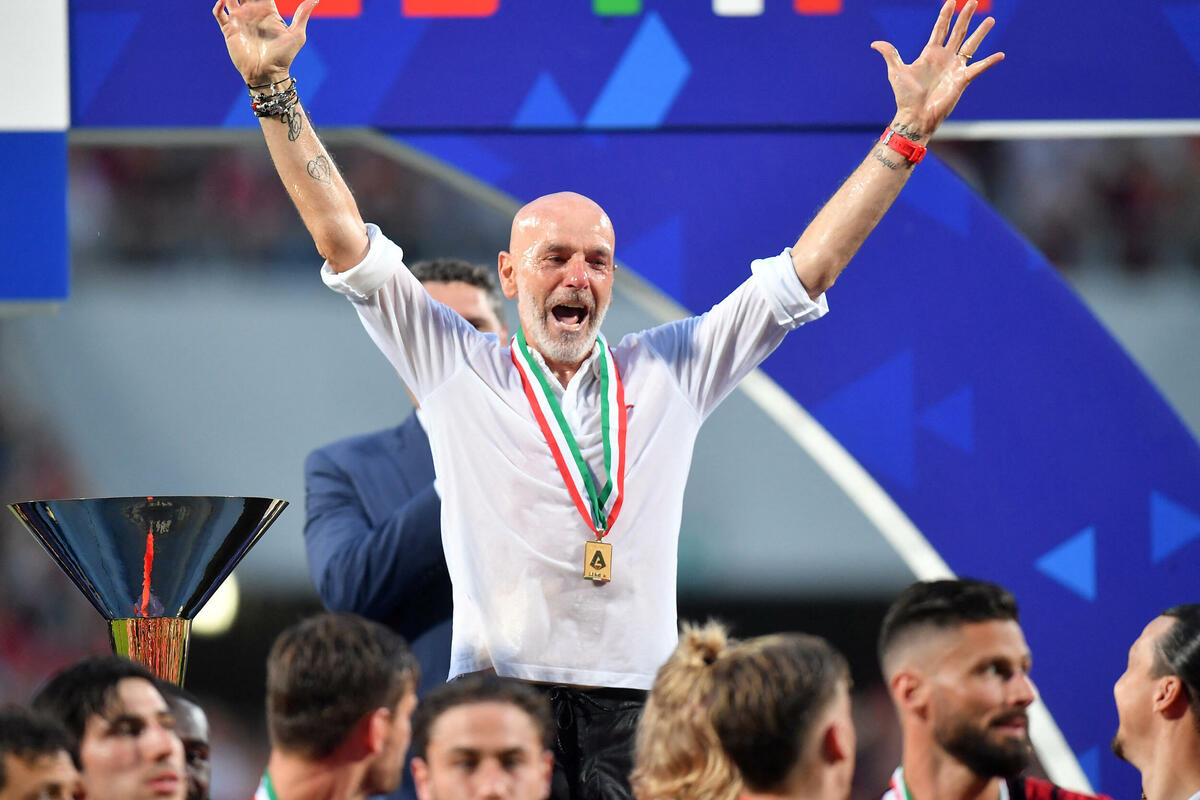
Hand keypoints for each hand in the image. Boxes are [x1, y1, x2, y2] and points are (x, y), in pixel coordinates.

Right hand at [213, 0, 318, 85]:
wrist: (267, 75)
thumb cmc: (284, 57)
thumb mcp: (296, 35)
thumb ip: (302, 15)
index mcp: (268, 12)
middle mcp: (253, 14)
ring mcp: (240, 21)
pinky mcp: (229, 30)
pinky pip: (219, 13)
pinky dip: (218, 5)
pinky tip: (223, 2)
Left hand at [871, 0, 1003, 140]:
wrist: (915, 116)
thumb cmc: (905, 96)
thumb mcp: (896, 71)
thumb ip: (890, 54)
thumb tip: (875, 43)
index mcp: (930, 54)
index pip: (940, 29)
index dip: (945, 15)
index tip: (950, 1)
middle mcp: (944, 58)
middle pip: (958, 32)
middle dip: (965, 16)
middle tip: (973, 1)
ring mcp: (955, 68)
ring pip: (971, 45)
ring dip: (981, 32)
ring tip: (991, 20)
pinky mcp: (962, 80)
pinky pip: (978, 68)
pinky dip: (989, 62)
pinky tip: (1000, 55)